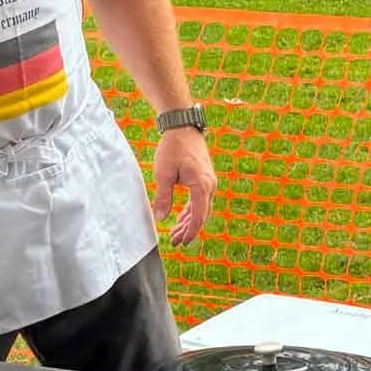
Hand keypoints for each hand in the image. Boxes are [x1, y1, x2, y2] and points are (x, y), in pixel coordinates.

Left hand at [152, 128, 215, 245]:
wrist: (183, 127)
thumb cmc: (173, 148)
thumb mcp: (164, 173)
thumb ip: (163, 197)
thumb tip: (161, 218)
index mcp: (201, 185)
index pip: (199, 216)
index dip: (191, 232)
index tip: (183, 243)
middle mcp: (209, 185)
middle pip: (201, 215)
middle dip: (188, 230)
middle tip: (175, 242)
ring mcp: (208, 182)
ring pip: (200, 208)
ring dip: (188, 222)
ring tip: (175, 234)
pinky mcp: (204, 179)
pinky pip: (199, 200)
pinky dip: (190, 211)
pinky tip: (180, 218)